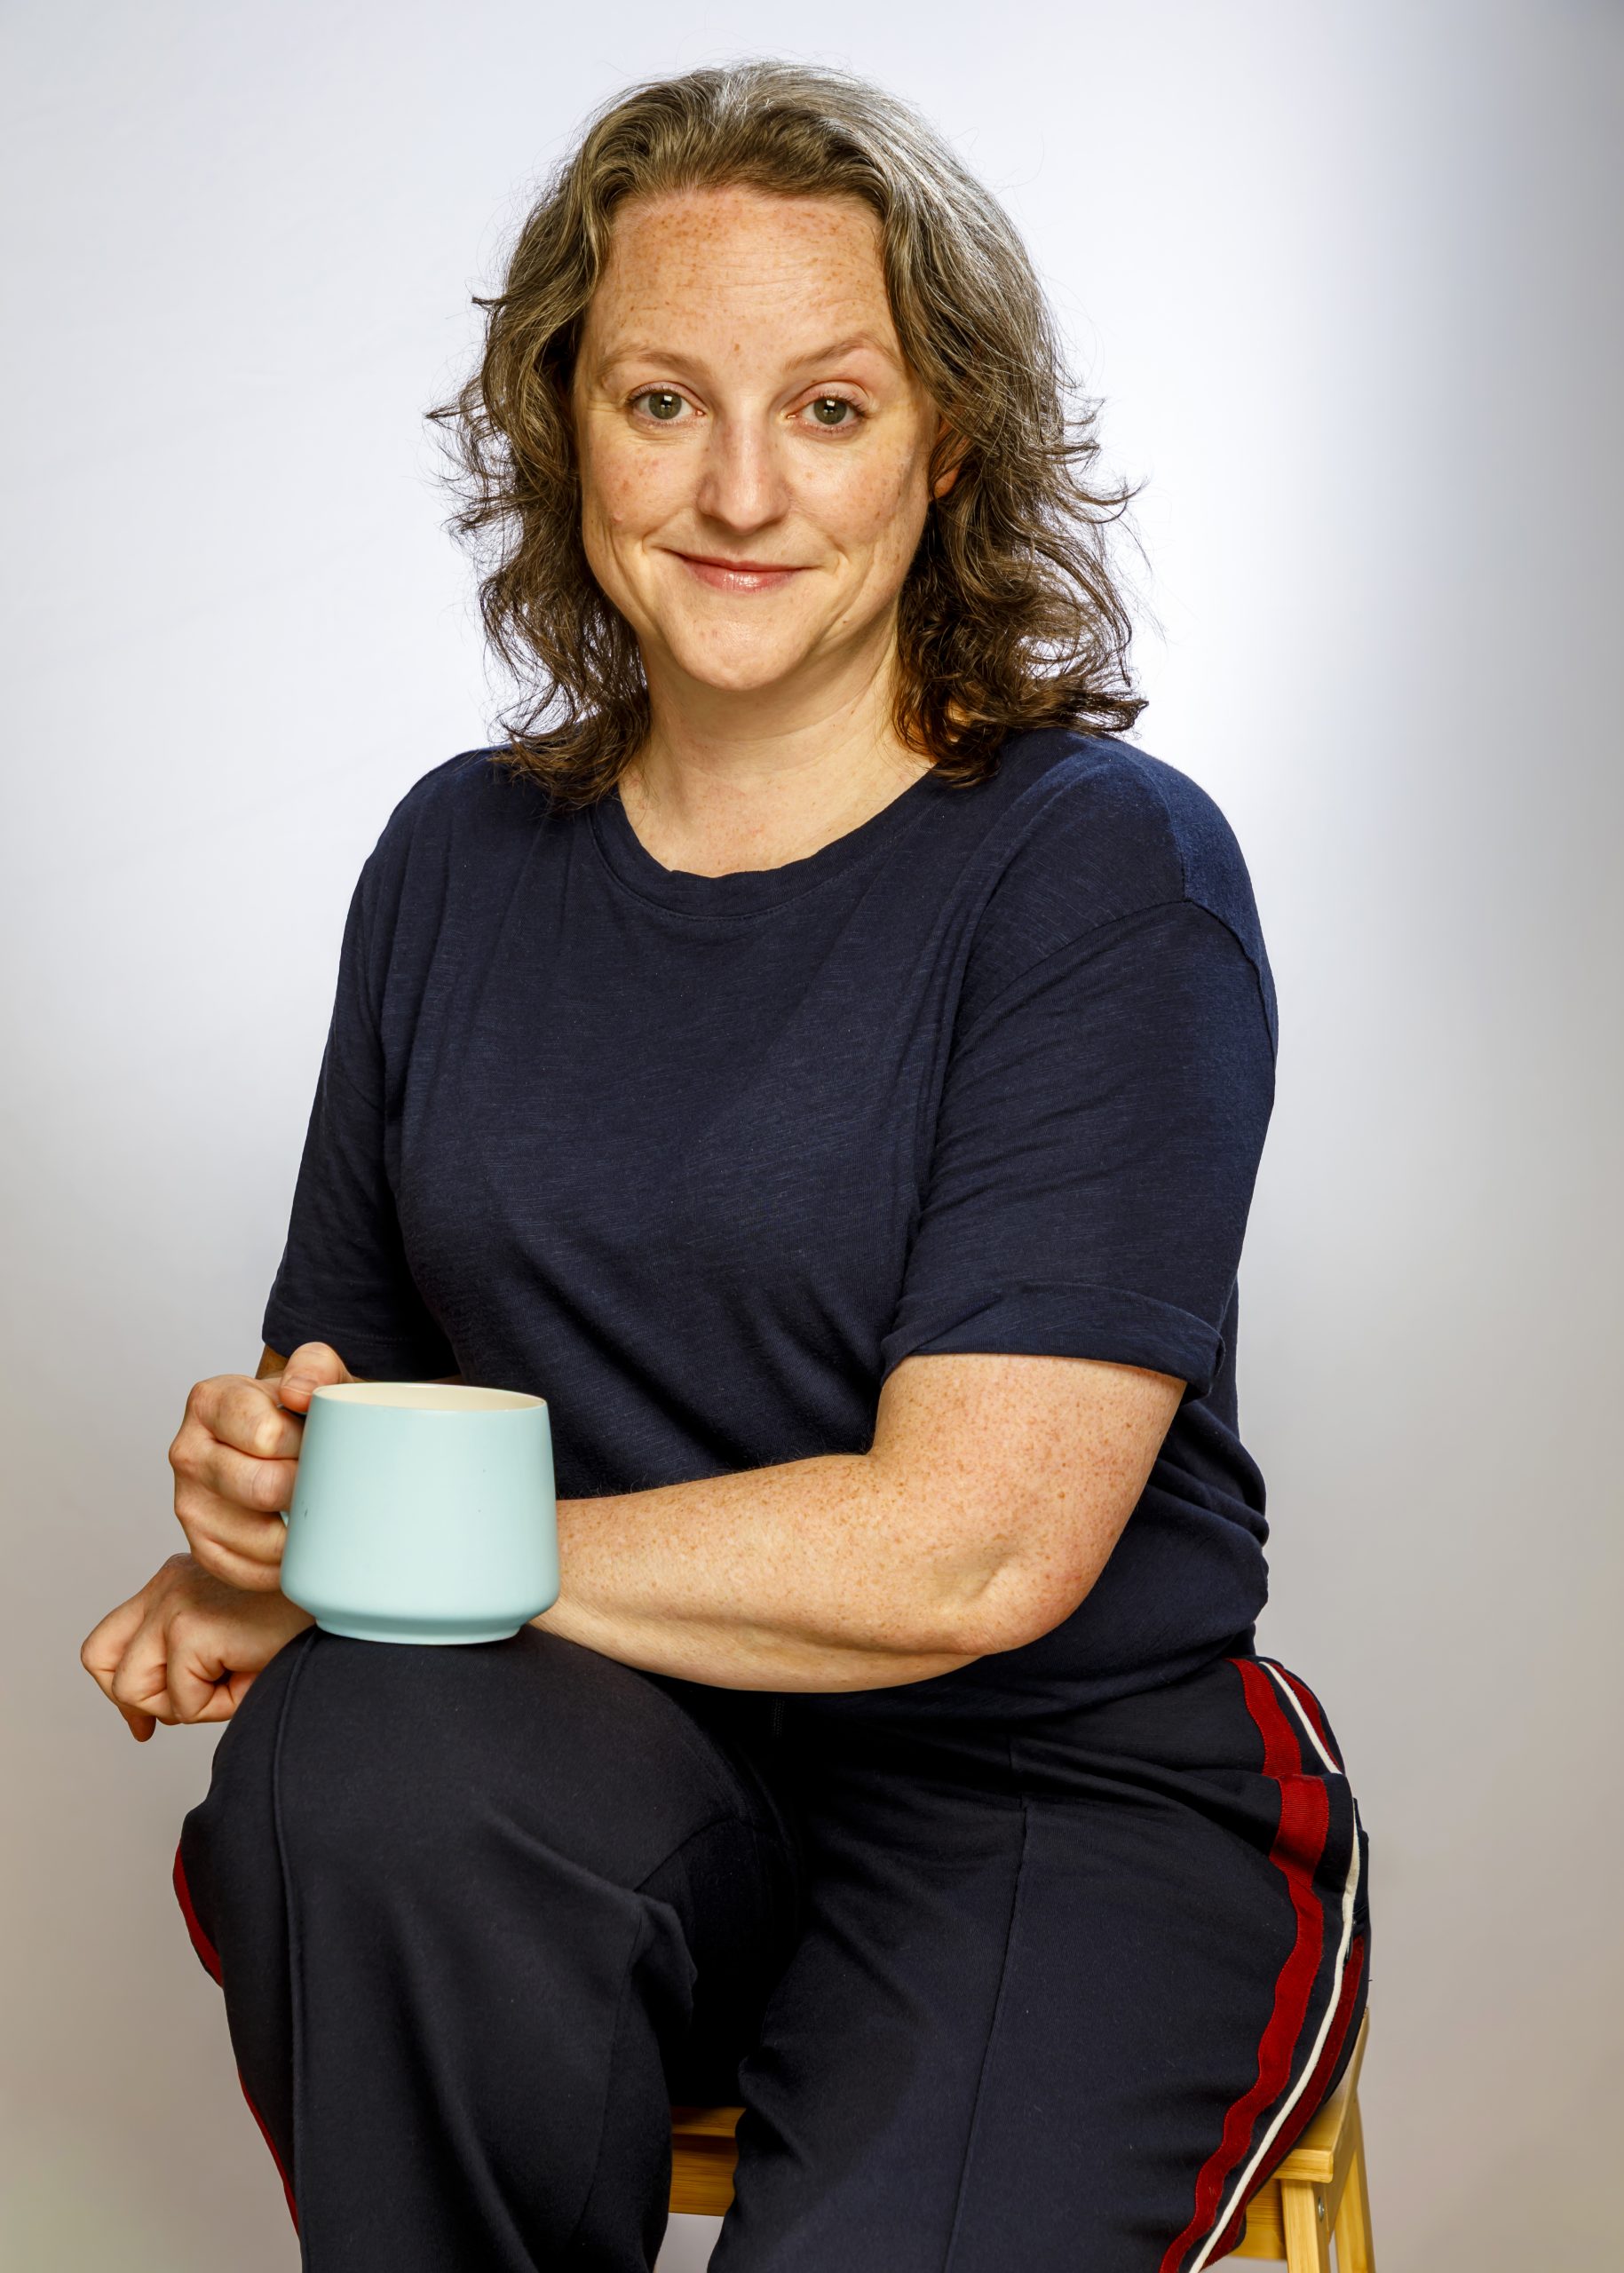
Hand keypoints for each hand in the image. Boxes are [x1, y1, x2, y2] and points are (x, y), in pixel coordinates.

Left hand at [80, 1553, 315, 1740]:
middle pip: (99, 1659)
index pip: (110, 1641)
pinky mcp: (191, 1626)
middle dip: (139, 1699)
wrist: (350, 1614)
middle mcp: (168, 1581)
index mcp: (177, 1579)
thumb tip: (140, 1724)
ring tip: (239, 1678)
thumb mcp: (232, 1646)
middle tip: (189, 1707)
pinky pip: (180, 1703)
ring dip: (189, 1705)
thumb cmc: (305, 1629)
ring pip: (132, 1689)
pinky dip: (221, 1707)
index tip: (150, 1721)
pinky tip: (256, 1673)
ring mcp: (175, 1600)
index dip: (125, 1688)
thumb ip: (182, 1668)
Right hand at [169, 1340, 357, 1590]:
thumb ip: (315, 1367)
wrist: (290, 1444)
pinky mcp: (200, 1547)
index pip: (266, 1435)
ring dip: (303, 1533)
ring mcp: (189, 1504)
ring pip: (259, 1539)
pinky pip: (249, 1573)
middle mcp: (187, 1452)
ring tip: (321, 1511)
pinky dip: (286, 1567)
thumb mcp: (319, 1376)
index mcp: (209, 1401)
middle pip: (262, 1488)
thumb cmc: (307, 1411)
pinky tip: (305, 1545)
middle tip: (329, 1481)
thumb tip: (299, 1394)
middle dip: (308, 1489)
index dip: (307, 1443)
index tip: (322, 1440)